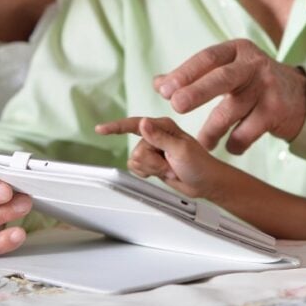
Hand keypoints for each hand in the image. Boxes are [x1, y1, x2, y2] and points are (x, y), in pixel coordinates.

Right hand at [95, 116, 228, 200]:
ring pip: (136, 160)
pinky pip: (137, 168)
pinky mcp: (152, 161)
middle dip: (153, 162)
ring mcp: (153, 149)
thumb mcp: (181, 149)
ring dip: (153, 168)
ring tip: (170, 168)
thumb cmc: (200, 164)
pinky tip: (162, 172)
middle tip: (170, 164)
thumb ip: (159, 137)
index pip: (134, 125)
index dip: (116, 127)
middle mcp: (155, 135)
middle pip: (136, 149)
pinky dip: (149, 173)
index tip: (100, 129)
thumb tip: (142, 123)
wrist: (205, 183)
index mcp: (163, 126)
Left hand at [153, 39, 305, 153]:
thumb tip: (159, 83)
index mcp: (237, 50)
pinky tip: (230, 146)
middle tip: (176, 106)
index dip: (185, 73)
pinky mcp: (277, 110)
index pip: (207, 58)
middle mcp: (253, 65)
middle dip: (197, 92)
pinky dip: (235, 142)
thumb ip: (193, 76)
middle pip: (222, 78)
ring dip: (212, 130)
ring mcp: (267, 87)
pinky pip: (248, 131)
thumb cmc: (252, 81)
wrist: (299, 95)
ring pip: (232, 110)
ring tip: (201, 143)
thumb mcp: (227, 69)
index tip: (164, 90)